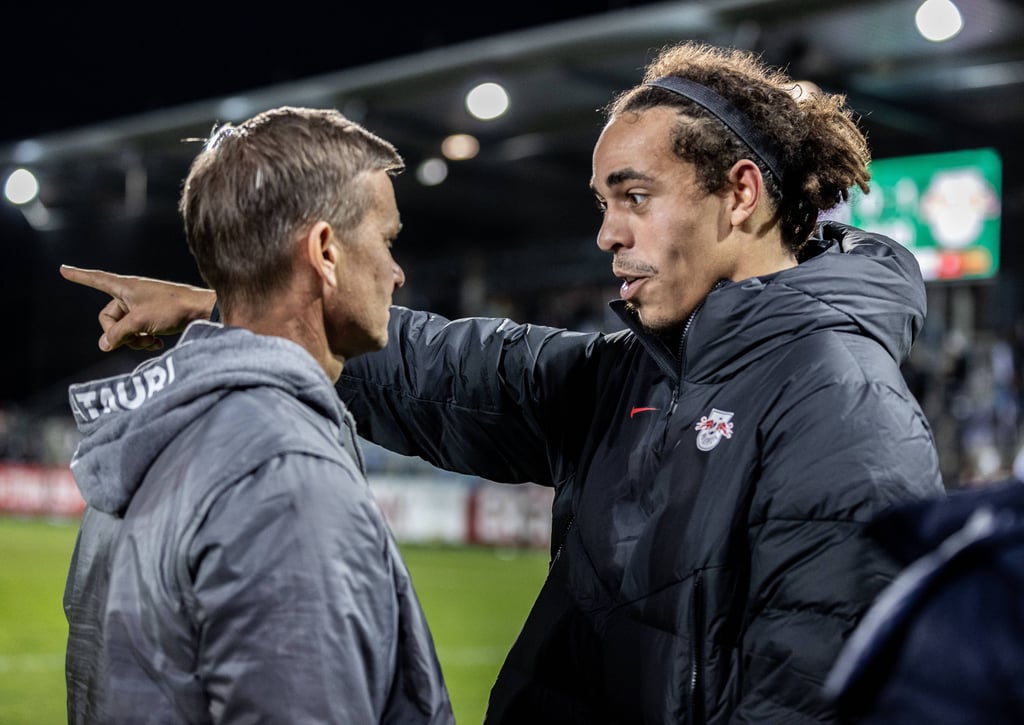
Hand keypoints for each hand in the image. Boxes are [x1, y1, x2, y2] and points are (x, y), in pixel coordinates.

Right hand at [60, 265, 216, 351]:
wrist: (202, 310)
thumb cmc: (172, 309)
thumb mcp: (140, 322)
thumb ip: (118, 334)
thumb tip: (103, 345)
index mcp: (124, 287)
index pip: (96, 279)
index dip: (79, 276)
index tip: (62, 269)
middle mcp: (131, 294)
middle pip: (109, 318)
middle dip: (119, 333)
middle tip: (136, 339)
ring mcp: (142, 305)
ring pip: (124, 328)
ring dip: (134, 339)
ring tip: (150, 341)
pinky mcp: (153, 316)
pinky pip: (138, 330)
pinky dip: (144, 339)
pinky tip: (158, 343)